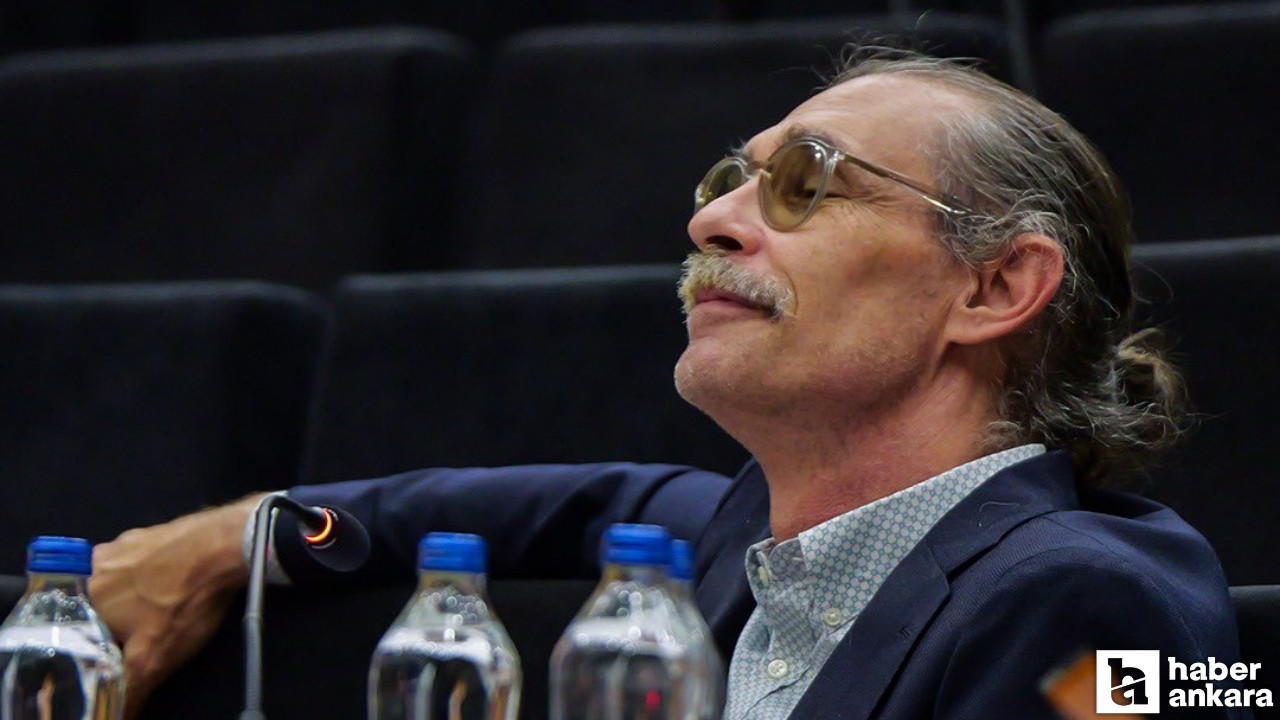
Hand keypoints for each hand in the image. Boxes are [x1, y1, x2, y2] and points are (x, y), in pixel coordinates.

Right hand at [91, 494, 267, 718]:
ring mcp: (116, 547)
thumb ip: (126, 690)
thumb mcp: (153, 657)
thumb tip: (114, 715)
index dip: (84, 654)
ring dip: (125, 605)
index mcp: (80, 598)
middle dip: (107, 631)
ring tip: (152, 616)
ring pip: (110, 588)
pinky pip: (133, 566)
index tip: (103, 662)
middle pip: (88, 612)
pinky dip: (143, 582)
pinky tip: (165, 589)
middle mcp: (89, 568)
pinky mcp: (142, 535)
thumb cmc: (184, 601)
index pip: (65, 637)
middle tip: (131, 641)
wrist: (225, 544)